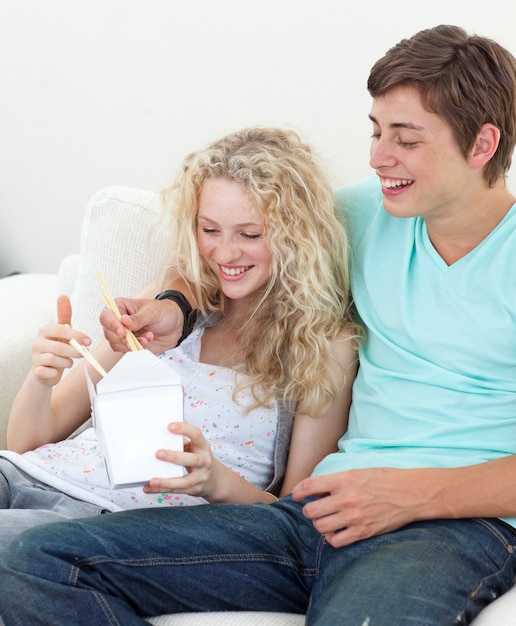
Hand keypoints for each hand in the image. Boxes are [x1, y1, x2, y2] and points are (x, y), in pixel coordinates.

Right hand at [31, 295, 91, 386]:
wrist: (46, 370)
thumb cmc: (57, 347)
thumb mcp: (62, 331)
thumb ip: (64, 315)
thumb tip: (63, 296)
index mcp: (44, 331)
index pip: (60, 329)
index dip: (76, 335)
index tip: (89, 341)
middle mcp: (37, 342)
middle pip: (58, 347)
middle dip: (75, 351)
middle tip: (84, 353)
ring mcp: (35, 357)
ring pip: (54, 359)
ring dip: (67, 362)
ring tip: (70, 361)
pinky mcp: (36, 371)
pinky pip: (47, 371)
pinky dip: (56, 372)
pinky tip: (57, 370)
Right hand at [100, 297, 183, 354]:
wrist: (176, 325)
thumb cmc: (163, 312)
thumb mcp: (152, 312)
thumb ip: (138, 318)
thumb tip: (124, 321)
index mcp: (121, 307)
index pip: (107, 316)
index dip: (112, 324)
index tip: (122, 331)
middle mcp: (119, 321)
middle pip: (109, 332)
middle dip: (123, 337)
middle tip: (136, 337)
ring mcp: (124, 334)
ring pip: (116, 343)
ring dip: (131, 343)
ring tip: (147, 338)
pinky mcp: (130, 344)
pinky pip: (126, 350)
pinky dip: (136, 348)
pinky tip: (147, 341)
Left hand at [143, 422, 223, 499]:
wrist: (214, 479)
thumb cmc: (199, 459)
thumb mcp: (195, 447)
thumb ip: (181, 443)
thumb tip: (161, 436)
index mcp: (203, 447)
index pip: (196, 435)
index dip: (184, 429)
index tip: (170, 426)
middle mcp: (204, 462)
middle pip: (192, 459)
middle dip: (174, 457)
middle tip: (158, 453)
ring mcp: (200, 477)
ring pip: (184, 481)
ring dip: (167, 481)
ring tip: (153, 480)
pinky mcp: (194, 490)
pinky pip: (176, 491)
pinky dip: (161, 490)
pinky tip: (150, 487)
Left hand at [292, 468, 426, 547]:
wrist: (410, 493)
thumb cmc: (384, 479)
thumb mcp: (357, 471)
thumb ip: (336, 480)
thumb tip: (316, 489)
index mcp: (343, 479)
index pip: (308, 486)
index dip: (297, 492)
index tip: (297, 496)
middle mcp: (345, 498)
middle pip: (310, 511)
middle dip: (308, 510)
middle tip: (314, 509)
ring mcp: (354, 516)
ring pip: (320, 527)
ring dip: (319, 524)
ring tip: (326, 520)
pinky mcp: (363, 531)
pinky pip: (336, 541)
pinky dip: (332, 538)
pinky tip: (337, 531)